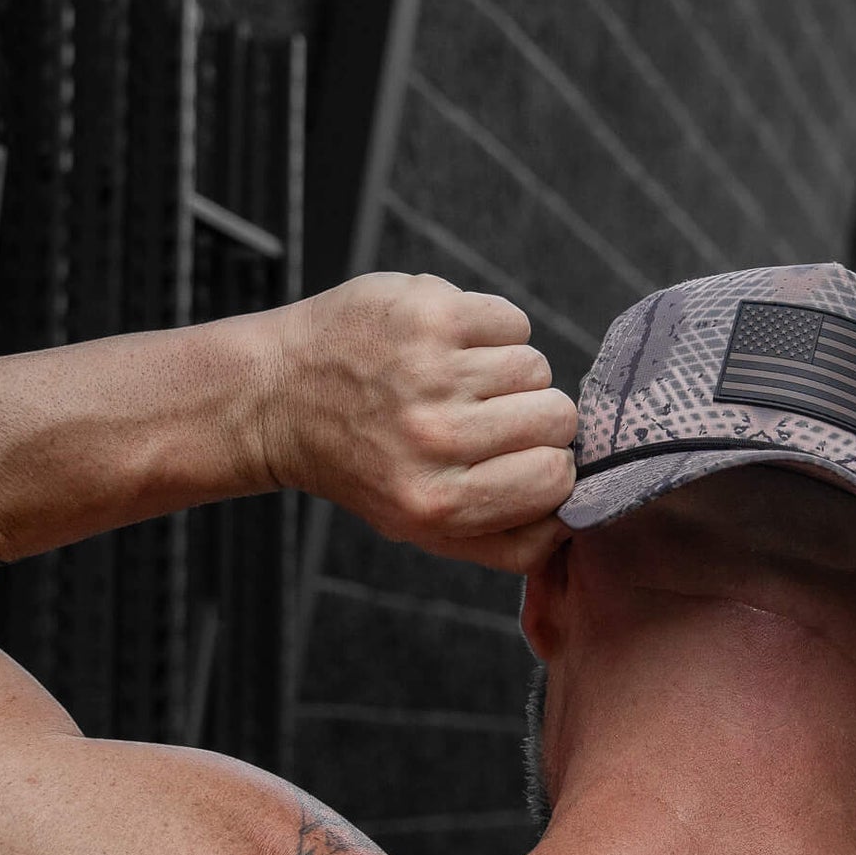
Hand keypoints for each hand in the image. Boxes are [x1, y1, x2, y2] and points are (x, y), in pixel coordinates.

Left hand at [259, 273, 576, 573]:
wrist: (277, 397)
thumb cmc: (363, 467)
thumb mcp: (427, 532)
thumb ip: (511, 544)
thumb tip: (578, 520)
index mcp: (437, 502)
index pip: (555, 478)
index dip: (551, 466)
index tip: (524, 459)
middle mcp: (432, 438)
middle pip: (557, 418)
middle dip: (538, 419)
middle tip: (491, 417)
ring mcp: (428, 368)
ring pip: (535, 367)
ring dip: (512, 375)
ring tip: (463, 382)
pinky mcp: (424, 310)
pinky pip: (511, 320)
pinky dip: (492, 331)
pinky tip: (452, 347)